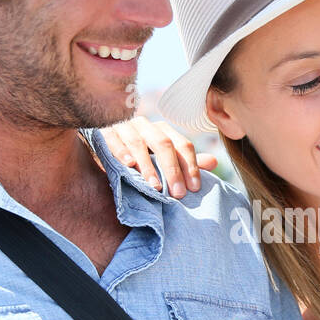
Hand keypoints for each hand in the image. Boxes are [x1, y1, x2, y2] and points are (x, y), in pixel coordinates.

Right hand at [101, 115, 217, 197]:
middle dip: (172, 170)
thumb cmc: (139, 158)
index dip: (191, 166)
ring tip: (155, 187)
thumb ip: (185, 162)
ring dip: (148, 167)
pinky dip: (121, 152)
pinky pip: (114, 141)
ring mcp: (125, 128)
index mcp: (163, 131)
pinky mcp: (105, 133)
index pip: (182, 145)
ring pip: (139, 143)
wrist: (104, 149)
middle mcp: (146, 126)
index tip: (194, 188)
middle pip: (163, 143)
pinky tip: (129, 166)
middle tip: (178, 194)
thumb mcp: (162, 161)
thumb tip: (214, 162)